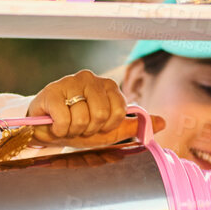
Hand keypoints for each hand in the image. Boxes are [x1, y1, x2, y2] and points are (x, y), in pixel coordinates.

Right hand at [25, 70, 160, 146]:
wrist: (47, 130)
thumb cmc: (79, 128)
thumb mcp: (110, 130)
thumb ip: (135, 125)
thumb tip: (162, 122)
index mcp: (107, 86)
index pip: (118, 111)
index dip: (107, 126)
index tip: (97, 126)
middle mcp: (90, 79)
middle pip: (100, 114)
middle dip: (89, 129)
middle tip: (80, 127)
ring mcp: (69, 82)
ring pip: (82, 118)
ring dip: (73, 130)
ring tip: (67, 125)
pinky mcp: (51, 91)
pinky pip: (64, 120)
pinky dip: (60, 130)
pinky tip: (56, 125)